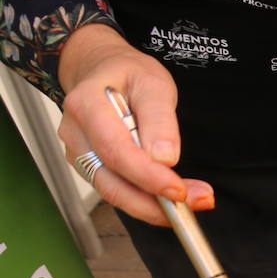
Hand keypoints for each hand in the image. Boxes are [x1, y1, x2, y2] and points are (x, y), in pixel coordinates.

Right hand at [56, 24, 214, 224]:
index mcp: (86, 105)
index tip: (178, 190)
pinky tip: (173, 198)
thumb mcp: (153, 83)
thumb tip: (164, 158)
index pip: (115, 150)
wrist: (102, 70)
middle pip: (111, 182)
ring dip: (154, 207)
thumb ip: (159, 119)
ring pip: (113, 193)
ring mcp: (79, 153)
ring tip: (193, 201)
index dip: (148, 176)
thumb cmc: (127, 74)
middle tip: (198, 201)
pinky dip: (147, 201)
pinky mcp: (91, 166)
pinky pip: (118, 191)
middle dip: (155, 202)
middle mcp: (76, 134)